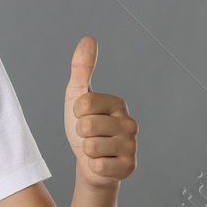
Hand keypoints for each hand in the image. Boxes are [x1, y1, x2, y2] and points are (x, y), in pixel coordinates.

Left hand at [63, 35, 136, 188]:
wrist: (91, 164)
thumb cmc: (84, 129)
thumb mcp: (77, 96)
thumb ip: (82, 68)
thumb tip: (88, 38)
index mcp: (118, 103)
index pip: (84, 103)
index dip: (75, 113)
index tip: (82, 118)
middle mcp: (130, 122)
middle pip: (86, 125)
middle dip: (80, 134)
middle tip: (89, 137)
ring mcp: (131, 146)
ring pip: (91, 146)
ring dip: (87, 151)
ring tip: (95, 150)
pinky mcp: (129, 167)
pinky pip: (98, 166)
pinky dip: (93, 167)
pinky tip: (102, 164)